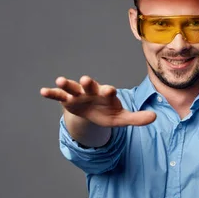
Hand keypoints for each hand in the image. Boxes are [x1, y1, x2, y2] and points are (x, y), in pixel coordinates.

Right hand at [40, 76, 155, 126]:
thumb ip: (137, 118)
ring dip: (66, 84)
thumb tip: (155, 117)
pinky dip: (52, 93)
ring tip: (59, 80)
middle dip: (87, 83)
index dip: (109, 91)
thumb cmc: (108, 113)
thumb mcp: (122, 118)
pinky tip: (43, 91)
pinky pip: (58, 95)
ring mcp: (78, 94)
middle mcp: (91, 91)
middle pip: (90, 85)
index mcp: (106, 95)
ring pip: (72, 87)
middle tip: (85, 79)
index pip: (108, 92)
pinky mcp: (67, 99)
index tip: (110, 91)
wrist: (93, 112)